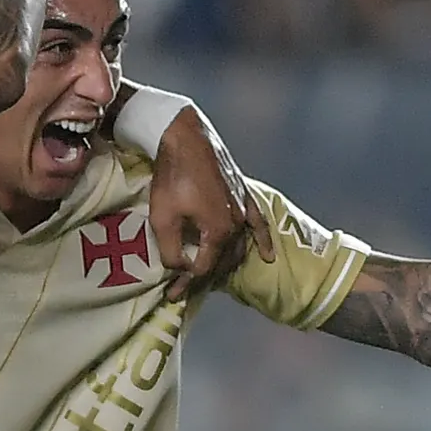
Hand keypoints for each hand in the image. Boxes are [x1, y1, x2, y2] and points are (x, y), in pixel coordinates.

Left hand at [149, 106, 275, 301]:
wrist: (185, 137)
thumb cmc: (171, 177)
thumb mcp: (162, 218)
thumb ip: (171, 250)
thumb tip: (179, 267)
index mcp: (219, 232)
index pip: (205, 269)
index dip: (187, 283)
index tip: (172, 293)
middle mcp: (237, 224)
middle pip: (223, 261)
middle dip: (203, 277)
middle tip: (183, 287)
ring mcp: (244, 209)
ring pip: (239, 246)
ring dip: (226, 263)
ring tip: (210, 274)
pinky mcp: (244, 194)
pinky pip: (259, 223)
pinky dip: (263, 240)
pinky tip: (268, 255)